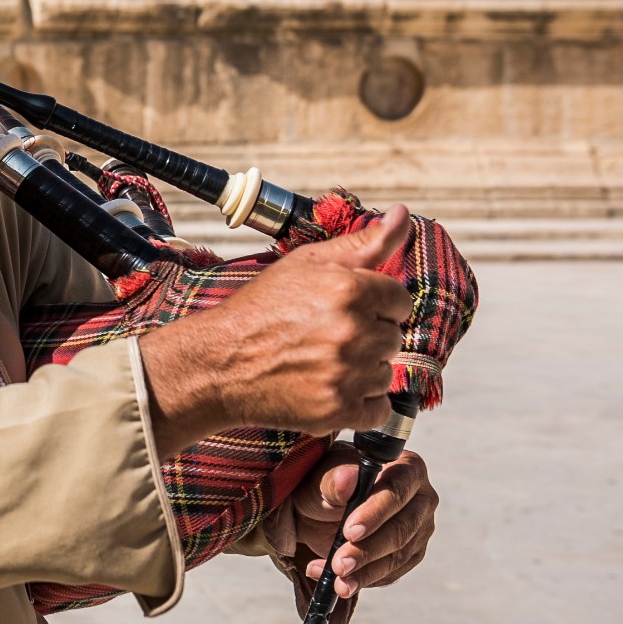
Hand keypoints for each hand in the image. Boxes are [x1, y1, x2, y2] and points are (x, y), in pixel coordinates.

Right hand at [143, 207, 412, 453]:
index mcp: (349, 289)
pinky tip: (327, 387)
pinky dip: (360, 403)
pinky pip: (379, 409)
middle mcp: (353, 331)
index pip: (399, 300)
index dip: (373, 304)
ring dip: (362, 370)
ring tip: (320, 362)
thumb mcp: (306, 264)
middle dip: (366, 336)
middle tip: (323, 336)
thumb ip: (364, 242)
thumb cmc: (261, 308)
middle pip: (393, 337)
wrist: (219, 362)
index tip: (343, 310)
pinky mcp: (339, 409)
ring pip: (385, 373)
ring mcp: (347, 374)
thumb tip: (403, 214)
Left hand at [268, 444, 438, 603]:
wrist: (321, 508)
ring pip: (398, 556)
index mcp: (406, 467)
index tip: (349, 531)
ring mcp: (419, 528)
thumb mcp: (320, 478)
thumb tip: (348, 478)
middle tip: (340, 564)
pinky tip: (341, 583)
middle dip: (368, 550)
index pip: (397, 490)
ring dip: (365, 572)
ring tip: (338, 580)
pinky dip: (364, 580)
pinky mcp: (411, 554)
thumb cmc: (325, 484)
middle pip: (401, 529)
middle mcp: (420, 498)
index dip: (375, 513)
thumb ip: (334, 479)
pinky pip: (392, 573)